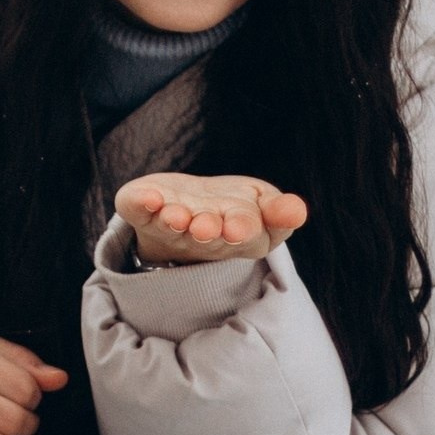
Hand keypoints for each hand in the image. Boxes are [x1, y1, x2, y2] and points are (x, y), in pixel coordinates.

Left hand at [114, 172, 305, 265]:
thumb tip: (297, 211)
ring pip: (173, 227)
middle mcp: (204, 237)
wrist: (186, 209)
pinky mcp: (143, 213)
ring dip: (175, 221)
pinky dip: (139, 203)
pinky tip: (147, 197)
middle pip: (208, 238)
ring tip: (177, 216)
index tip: (239, 227)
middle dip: (207, 231)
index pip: (250, 237)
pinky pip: (137, 210)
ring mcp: (171, 226)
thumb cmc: (232, 208)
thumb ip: (280, 211)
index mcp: (241, 236)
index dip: (244, 230)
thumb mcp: (264, 205)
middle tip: (206, 227)